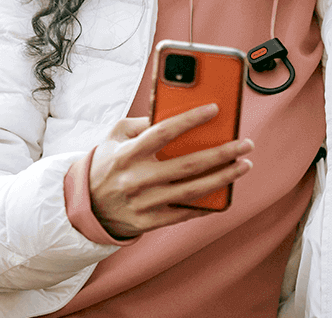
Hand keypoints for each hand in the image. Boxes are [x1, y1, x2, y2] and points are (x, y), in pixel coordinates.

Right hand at [88, 104, 253, 238]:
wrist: (86, 206)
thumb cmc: (106, 164)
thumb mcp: (115, 137)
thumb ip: (141, 122)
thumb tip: (174, 113)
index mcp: (128, 153)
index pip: (163, 132)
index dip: (190, 119)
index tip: (214, 109)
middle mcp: (137, 179)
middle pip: (188, 164)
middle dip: (222, 153)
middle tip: (245, 144)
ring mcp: (145, 203)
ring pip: (193, 190)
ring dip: (224, 178)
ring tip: (244, 165)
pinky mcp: (150, 221)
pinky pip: (185, 212)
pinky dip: (206, 203)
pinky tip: (224, 192)